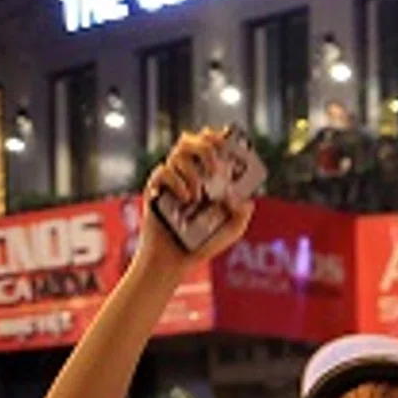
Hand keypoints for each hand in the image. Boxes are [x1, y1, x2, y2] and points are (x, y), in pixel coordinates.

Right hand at [140, 129, 253, 268]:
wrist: (175, 260)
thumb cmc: (203, 244)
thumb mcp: (232, 230)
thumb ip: (242, 212)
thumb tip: (241, 195)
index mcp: (206, 177)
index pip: (209, 146)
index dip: (217, 137)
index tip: (227, 140)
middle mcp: (187, 173)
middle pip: (190, 141)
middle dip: (205, 146)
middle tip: (215, 165)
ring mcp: (170, 180)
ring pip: (178, 155)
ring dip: (193, 173)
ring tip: (198, 197)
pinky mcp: (155, 189)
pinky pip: (163, 171)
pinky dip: (178, 182)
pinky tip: (186, 199)